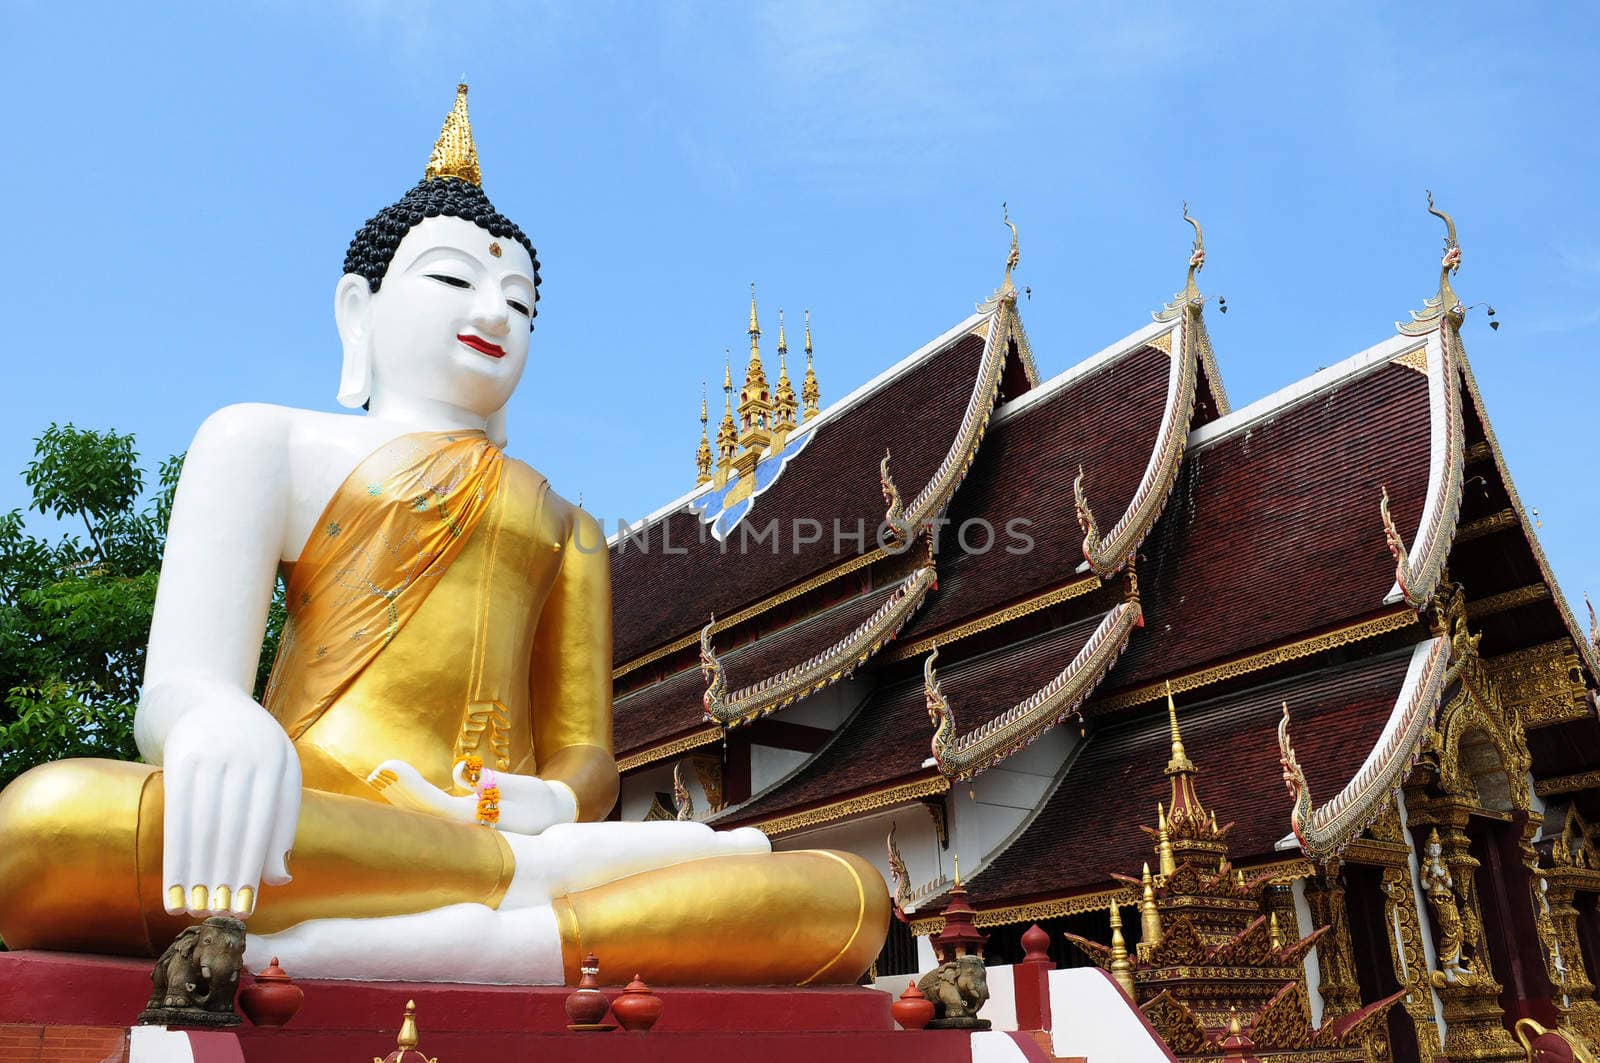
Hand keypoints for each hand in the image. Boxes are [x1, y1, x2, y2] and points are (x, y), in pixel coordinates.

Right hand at [161, 700, 299, 917]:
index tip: (245, 907)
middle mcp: (246, 757)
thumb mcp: (277, 776)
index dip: (251, 869)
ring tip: (192, 912)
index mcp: (277, 763)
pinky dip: (175, 857)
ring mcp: (212, 755)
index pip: (264, 826)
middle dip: (224, 877)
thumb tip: (280, 879)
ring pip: (203, 826)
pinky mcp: (181, 759)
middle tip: (218, 918)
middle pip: (232, 829)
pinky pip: (176, 817)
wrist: (204, 700)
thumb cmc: (251, 750)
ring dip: (197, 875)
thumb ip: (281, 824)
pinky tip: (172, 888)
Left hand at [367, 761, 575, 835]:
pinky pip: (432, 815)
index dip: (409, 788)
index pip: (433, 806)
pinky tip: (398, 787)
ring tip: (383, 776)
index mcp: (478, 823)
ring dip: (402, 796)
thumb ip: (489, 781)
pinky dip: (413, 800)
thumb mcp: (520, 787)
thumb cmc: (538, 801)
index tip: (390, 768)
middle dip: (399, 791)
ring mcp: (463, 831)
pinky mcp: (463, 826)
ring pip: (424, 816)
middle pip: (422, 813)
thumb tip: (461, 773)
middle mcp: (466, 832)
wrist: (554, 819)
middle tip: (380, 770)